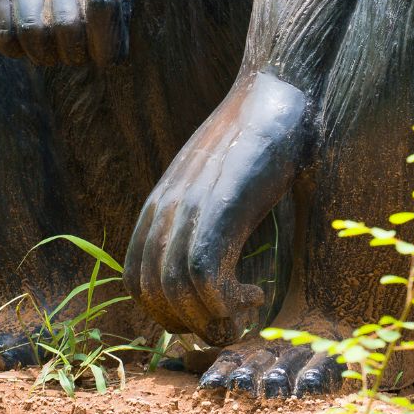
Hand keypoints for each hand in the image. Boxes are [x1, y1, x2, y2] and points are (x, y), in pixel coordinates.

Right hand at [0, 0, 133, 66]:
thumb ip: (120, 3)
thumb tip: (113, 55)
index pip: (102, 7)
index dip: (107, 44)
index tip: (108, 57)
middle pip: (67, 25)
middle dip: (76, 54)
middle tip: (78, 54)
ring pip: (33, 31)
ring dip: (46, 56)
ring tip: (54, 52)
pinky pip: (0, 26)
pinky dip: (14, 48)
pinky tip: (25, 45)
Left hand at [124, 70, 307, 341]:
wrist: (276, 90)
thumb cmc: (257, 138)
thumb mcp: (217, 179)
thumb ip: (204, 213)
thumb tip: (212, 263)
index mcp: (162, 202)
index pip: (136, 280)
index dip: (168, 310)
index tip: (208, 311)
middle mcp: (168, 206)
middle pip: (151, 293)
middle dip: (189, 323)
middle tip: (230, 321)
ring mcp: (191, 205)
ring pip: (175, 292)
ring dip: (211, 320)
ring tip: (245, 309)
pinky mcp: (220, 205)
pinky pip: (203, 276)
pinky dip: (227, 303)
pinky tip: (255, 293)